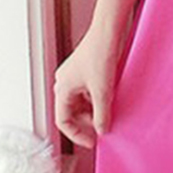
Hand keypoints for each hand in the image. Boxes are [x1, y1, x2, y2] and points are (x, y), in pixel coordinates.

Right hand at [53, 23, 122, 148]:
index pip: (63, 120)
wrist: (108, 30)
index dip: (76, 134)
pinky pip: (88, 93)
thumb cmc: (100, 54)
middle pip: (71, 112)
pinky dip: (97, 101)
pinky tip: (111, 103)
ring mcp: (75, 77)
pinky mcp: (86, 71)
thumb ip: (102, 114)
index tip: (92, 142)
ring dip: (93, 112)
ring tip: (109, 117)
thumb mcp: (103, 90)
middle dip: (86, 123)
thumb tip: (102, 130)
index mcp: (62, 88)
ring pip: (81, 103)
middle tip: (103, 131)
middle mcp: (65, 83)